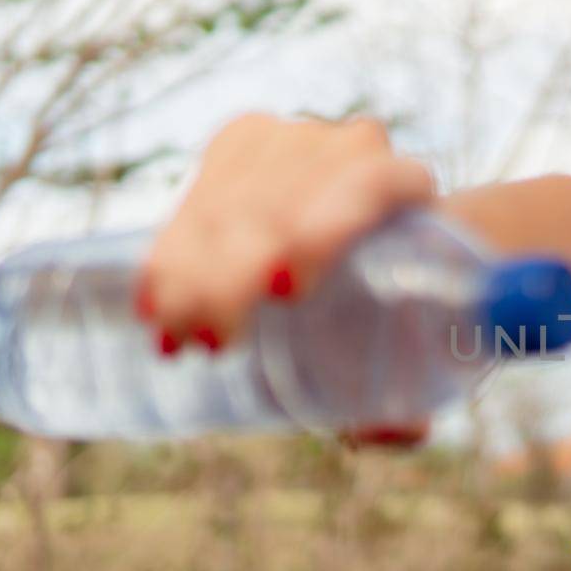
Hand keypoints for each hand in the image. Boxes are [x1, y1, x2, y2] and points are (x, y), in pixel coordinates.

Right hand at [135, 111, 437, 446]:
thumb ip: (409, 400)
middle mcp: (354, 150)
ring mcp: (293, 140)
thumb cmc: (398, 313)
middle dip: (234, 270)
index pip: (374, 187)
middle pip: (284, 200)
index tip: (285, 291)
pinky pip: (197, 191)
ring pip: (231, 198)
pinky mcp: (241, 143)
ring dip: (191, 268)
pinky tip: (153, 303)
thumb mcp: (417, 356)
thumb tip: (400, 430)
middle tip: (211, 343)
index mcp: (409, 188)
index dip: (329, 229)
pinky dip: (170, 251)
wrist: (371, 247)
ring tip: (176, 338)